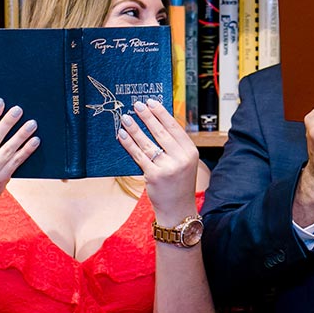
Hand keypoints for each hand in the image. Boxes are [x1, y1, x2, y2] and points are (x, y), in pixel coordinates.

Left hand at [118, 99, 199, 224]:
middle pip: (161, 133)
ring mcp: (167, 168)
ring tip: (126, 118)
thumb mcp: (184, 163)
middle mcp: (181, 159)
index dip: (162, 113)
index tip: (152, 102)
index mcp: (191, 152)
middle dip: (147, 117)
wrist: (178, 210)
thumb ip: (174, 146)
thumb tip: (157, 123)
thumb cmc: (179, 184)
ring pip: (148, 143)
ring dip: (135, 128)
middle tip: (137, 104)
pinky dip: (129, 144)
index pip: (175, 128)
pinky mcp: (153, 176)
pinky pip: (138, 156)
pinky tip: (122, 135)